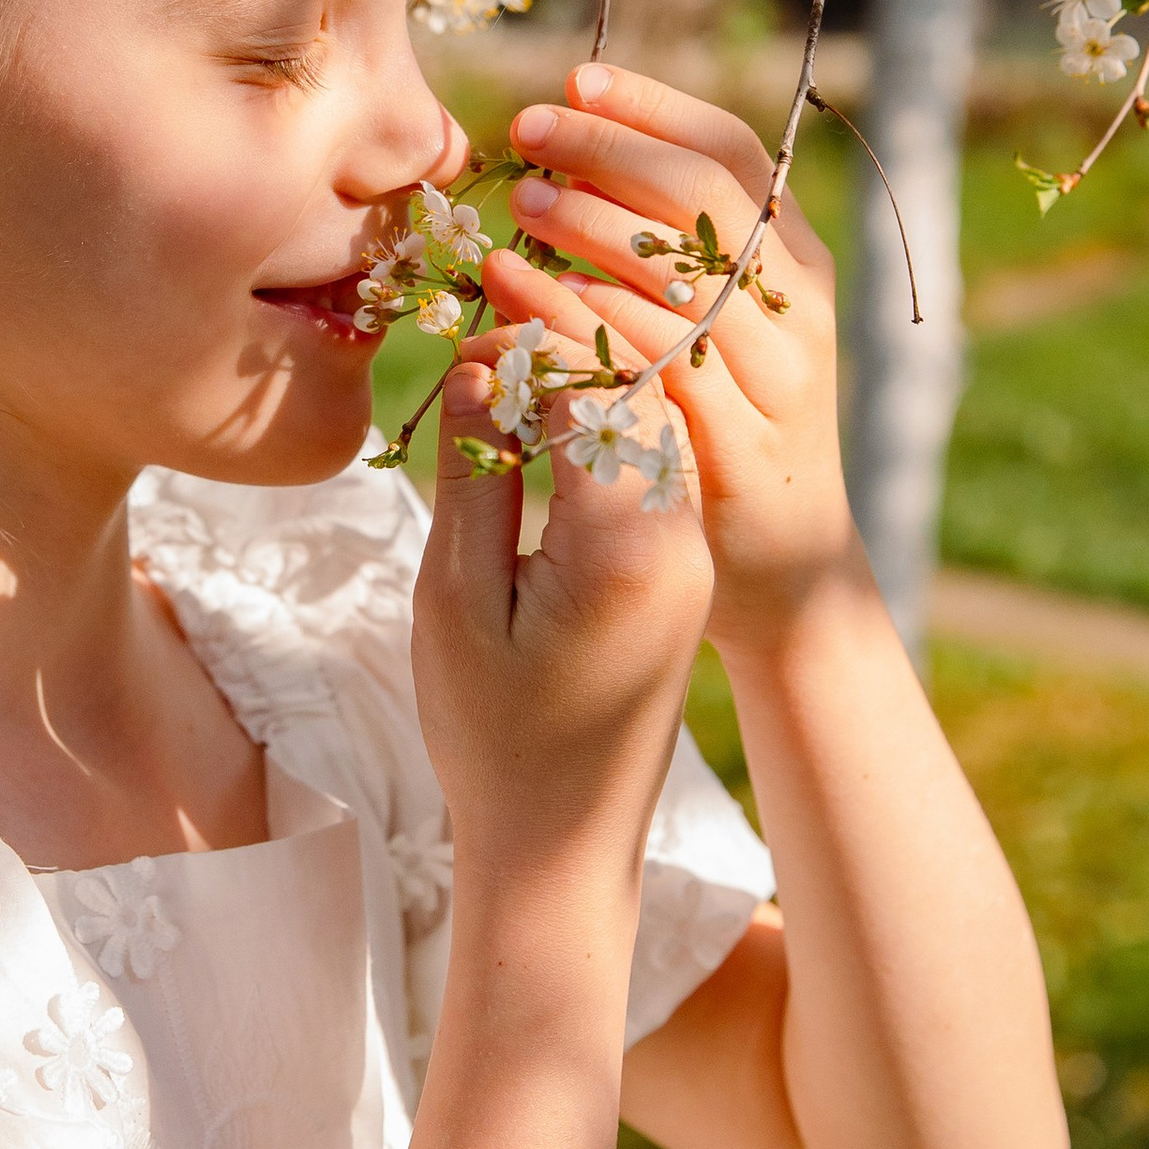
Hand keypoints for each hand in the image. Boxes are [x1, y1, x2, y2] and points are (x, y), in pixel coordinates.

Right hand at [411, 341, 710, 887]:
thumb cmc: (493, 737)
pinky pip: (653, 463)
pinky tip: (547, 414)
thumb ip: (472, 474)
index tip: (470, 312)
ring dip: (591, 371)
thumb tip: (474, 362)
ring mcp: (692, 553)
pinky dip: (605, 420)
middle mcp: (683, 537)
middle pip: (644, 386)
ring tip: (515, 348)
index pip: (598, 382)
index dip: (534, 332)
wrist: (562, 848)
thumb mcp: (457, 600)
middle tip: (495, 300)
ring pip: (655, 418)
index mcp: (631, 542)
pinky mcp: (684, 571)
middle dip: (573, 330)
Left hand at [491, 60, 855, 658]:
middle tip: (527, 134)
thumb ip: (666, 252)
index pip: (731, 152)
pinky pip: (665, 365)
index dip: (654, 109)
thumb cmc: (719, 427)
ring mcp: (778, 375)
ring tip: (523, 201)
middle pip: (708, 198)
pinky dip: (597, 324)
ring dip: (596, 228)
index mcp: (791, 258)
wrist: (782, 568)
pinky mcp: (741, 444)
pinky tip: (537, 301)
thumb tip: (575, 159)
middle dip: (611, 153)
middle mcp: (797, 305)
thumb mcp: (707, 327)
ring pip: (687, 275)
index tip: (574, 80)